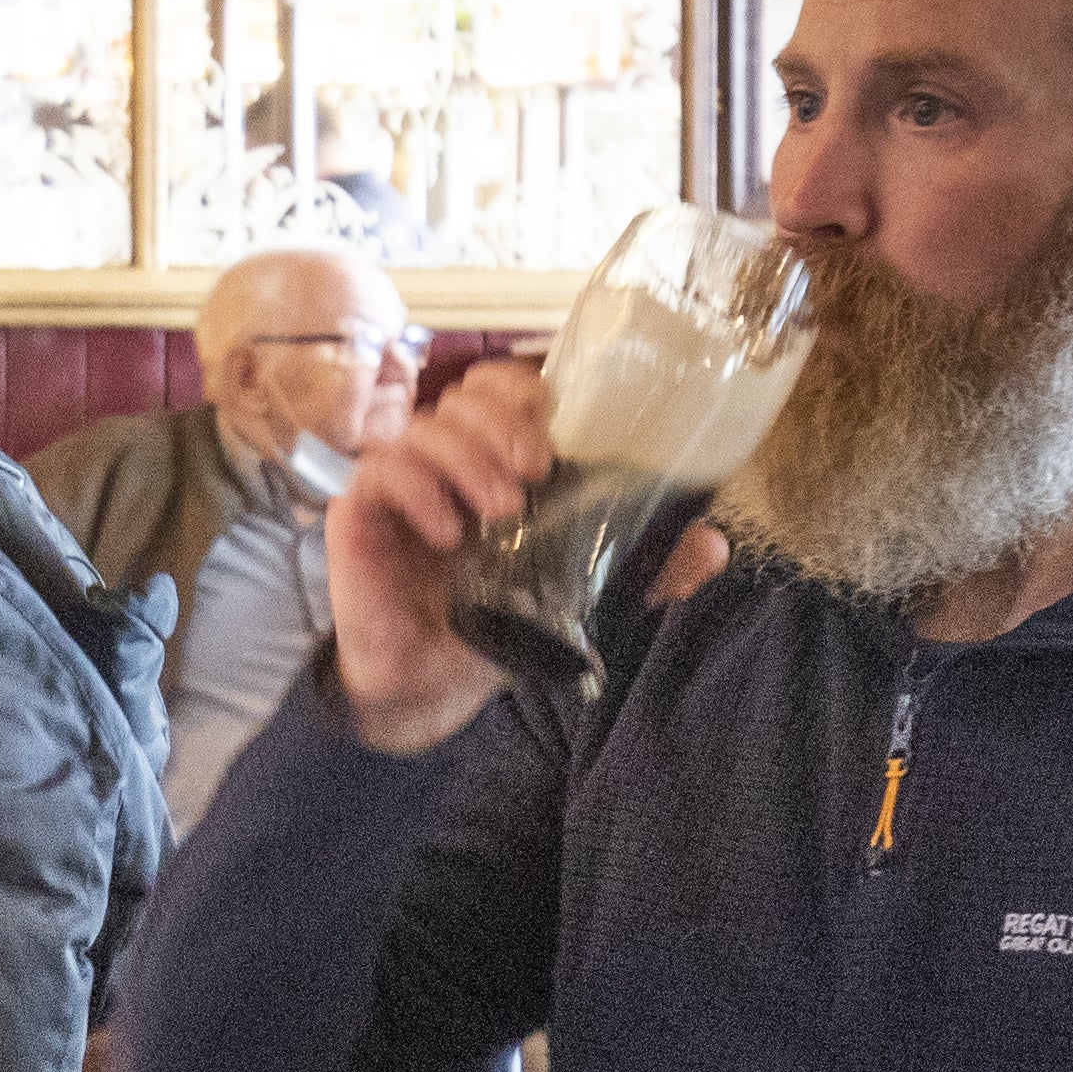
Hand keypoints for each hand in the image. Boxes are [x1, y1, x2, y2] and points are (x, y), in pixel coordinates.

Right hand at [325, 361, 727, 757]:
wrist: (433, 684)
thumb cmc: (496, 622)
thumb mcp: (581, 589)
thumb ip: (643, 565)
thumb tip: (714, 546)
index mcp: (489, 459)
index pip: (496, 386)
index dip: (521, 390)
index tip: (555, 428)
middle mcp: (442, 460)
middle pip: (461, 395)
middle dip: (503, 423)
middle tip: (537, 471)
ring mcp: (397, 483)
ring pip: (423, 427)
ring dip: (469, 459)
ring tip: (501, 513)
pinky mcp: (359, 514)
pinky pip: (381, 472)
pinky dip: (419, 490)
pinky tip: (449, 533)